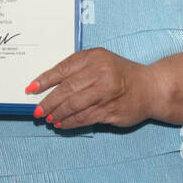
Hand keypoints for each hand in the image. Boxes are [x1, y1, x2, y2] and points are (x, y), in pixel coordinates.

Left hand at [29, 48, 157, 129]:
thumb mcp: (101, 61)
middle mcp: (101, 74)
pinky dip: (70, 123)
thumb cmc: (121, 73)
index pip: (63, 69)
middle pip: (66, 90)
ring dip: (57, 115)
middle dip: (48, 102)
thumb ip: (78, 69)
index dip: (44, 80)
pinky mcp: (111, 111)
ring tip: (48, 119)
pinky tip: (62, 124)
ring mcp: (106, 94)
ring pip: (74, 107)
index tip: (31, 89)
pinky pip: (85, 118)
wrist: (152, 87)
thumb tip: (48, 84)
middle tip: (37, 110)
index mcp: (94, 58)